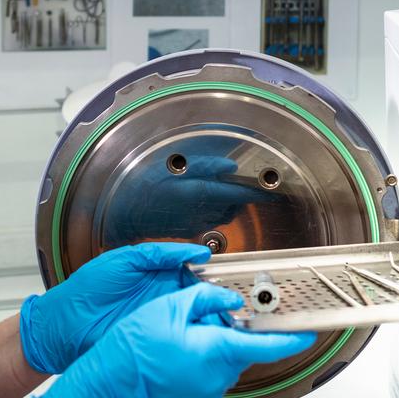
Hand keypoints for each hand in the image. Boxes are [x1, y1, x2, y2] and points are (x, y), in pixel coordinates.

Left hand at [19, 242, 212, 374]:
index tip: (226, 279)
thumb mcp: (122, 261)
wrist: (61, 328)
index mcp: (155, 274)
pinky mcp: (152, 339)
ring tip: (224, 320)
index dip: (209, 276)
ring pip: (191, 318)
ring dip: (208, 320)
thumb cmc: (84, 291)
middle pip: (197, 298)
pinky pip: (178, 337)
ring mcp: (157, 319)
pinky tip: (203, 336)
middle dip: (215, 301)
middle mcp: (159, 297)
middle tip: (231, 303)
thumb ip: (157, 254)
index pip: (192, 273)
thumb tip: (193, 253)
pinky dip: (192, 338)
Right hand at [33, 282, 315, 397]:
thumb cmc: (130, 352)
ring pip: (220, 365)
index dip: (290, 339)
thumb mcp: (166, 309)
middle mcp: (217, 378)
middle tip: (194, 323)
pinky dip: (195, 368)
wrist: (105, 392)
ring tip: (173, 345)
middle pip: (237, 350)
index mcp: (215, 350)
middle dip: (224, 334)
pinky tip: (169, 362)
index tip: (306, 334)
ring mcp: (206, 397)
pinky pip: (205, 381)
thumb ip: (204, 300)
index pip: (265, 345)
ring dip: (207, 352)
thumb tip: (226, 301)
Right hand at [102, 136, 285, 245]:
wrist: (125, 215)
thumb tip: (230, 166)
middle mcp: (203, 212)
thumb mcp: (171, 167)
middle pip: (236, 205)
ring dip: (232, 203)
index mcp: (201, 194)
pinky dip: (219, 211)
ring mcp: (198, 224)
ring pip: (227, 214)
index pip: (240, 193)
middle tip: (245, 182)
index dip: (259, 192)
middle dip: (244, 195)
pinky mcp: (192, 231)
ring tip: (226, 190)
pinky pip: (214, 221)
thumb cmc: (144, 187)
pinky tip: (208, 201)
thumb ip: (204, 166)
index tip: (273, 191)